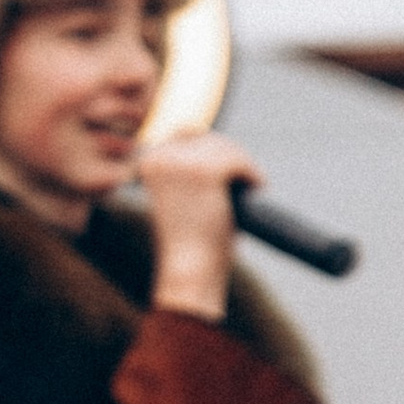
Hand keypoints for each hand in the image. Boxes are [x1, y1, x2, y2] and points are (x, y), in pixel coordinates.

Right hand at [136, 130, 261, 321]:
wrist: (189, 269)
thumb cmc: (188, 243)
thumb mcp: (182, 198)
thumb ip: (193, 170)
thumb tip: (219, 143)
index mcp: (148, 161)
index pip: (186, 133)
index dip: (211, 150)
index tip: (226, 172)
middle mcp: (161, 156)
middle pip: (209, 137)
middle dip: (231, 158)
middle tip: (245, 181)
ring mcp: (182, 162)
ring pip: (227, 148)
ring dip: (244, 166)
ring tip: (250, 187)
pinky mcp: (206, 171)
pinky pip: (241, 161)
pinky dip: (253, 175)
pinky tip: (255, 189)